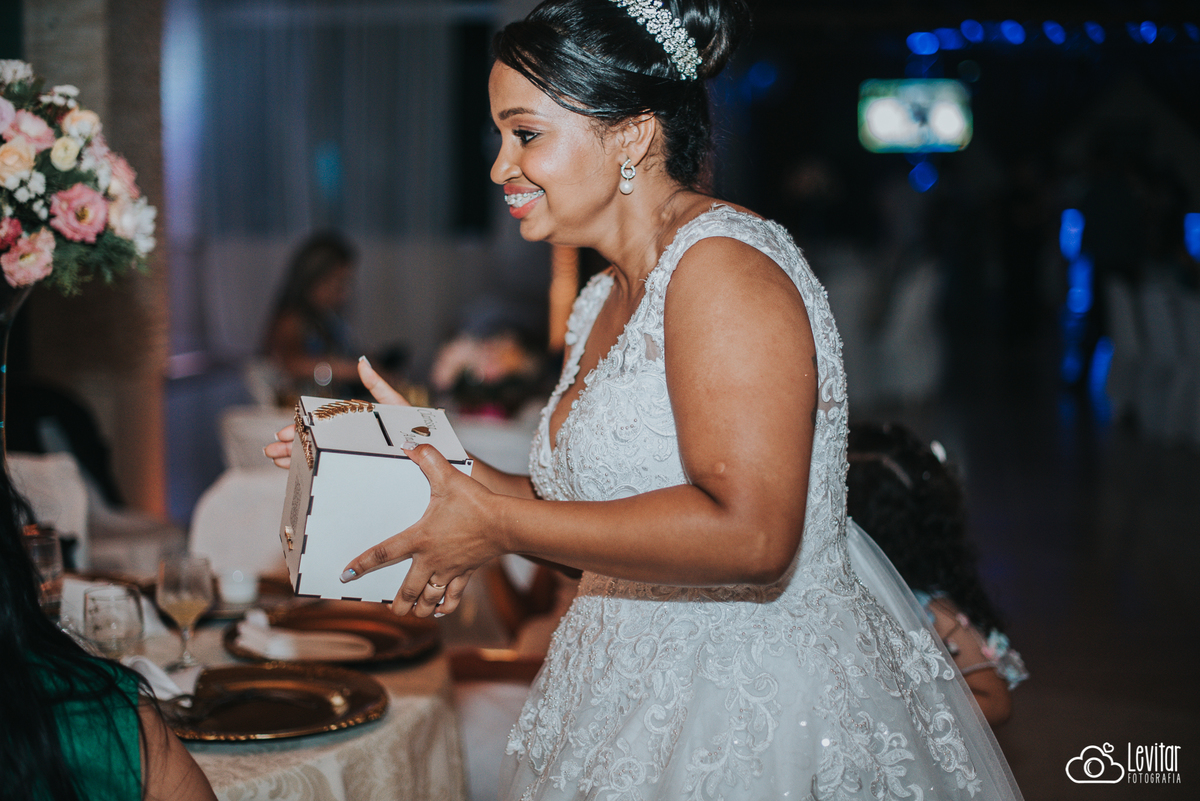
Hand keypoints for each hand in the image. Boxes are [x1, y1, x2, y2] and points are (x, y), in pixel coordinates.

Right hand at [263, 356, 408, 468]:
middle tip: (270, 452)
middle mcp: (350, 438)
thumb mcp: (395, 405)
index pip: (321, 424)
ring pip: (319, 455)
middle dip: (291, 446)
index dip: (301, 428)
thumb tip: (362, 361)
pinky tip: (297, 473)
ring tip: (276, 461)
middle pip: (315, 441)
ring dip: (295, 458)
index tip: (282, 432)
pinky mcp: (360, 471)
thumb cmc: (413, 427)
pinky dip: (314, 470)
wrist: (430, 454)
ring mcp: (353, 454)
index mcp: (354, 422)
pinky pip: (334, 470)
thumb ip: (378, 386)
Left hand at [340, 442, 501, 617]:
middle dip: (398, 603)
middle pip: (408, 590)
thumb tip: (411, 443)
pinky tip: (439, 611)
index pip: (384, 554)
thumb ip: (429, 459)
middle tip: (391, 609)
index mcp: (420, 538)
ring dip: (420, 608)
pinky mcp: (466, 573)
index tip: (346, 575)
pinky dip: (445, 607)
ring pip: (429, 598)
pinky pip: (453, 597)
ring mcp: (448, 569)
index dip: (362, 565)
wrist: (505, 524)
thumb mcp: (449, 477)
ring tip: (413, 613)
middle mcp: (431, 559)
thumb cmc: (475, 502)